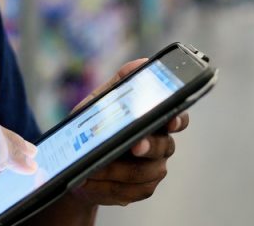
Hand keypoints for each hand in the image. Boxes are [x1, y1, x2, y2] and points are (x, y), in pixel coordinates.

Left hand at [69, 59, 190, 207]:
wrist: (75, 165)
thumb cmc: (91, 129)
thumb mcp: (99, 102)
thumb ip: (120, 83)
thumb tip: (142, 62)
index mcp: (154, 121)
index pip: (176, 118)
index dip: (178, 119)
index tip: (171, 119)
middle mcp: (160, 145)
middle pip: (164, 147)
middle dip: (148, 146)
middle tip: (134, 146)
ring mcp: (153, 169)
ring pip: (147, 172)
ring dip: (118, 170)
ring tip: (93, 166)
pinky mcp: (141, 190)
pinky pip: (132, 191)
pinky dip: (108, 186)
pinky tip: (90, 181)